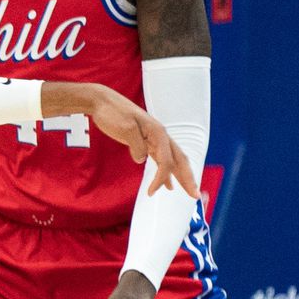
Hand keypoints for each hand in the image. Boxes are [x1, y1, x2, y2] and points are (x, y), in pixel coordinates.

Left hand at [52, 85, 200, 200]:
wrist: (103, 102)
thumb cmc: (113, 113)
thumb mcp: (124, 127)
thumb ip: (135, 144)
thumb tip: (141, 159)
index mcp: (158, 132)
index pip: (166, 161)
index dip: (161, 178)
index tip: (150, 193)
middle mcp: (161, 136)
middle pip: (179, 160)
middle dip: (189, 179)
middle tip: (195, 196)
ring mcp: (155, 139)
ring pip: (173, 161)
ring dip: (182, 177)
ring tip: (189, 192)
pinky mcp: (146, 142)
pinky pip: (162, 160)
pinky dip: (166, 173)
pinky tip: (168, 185)